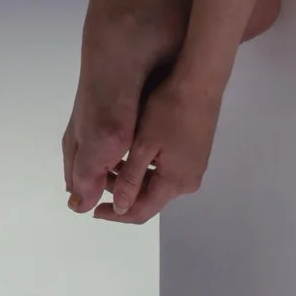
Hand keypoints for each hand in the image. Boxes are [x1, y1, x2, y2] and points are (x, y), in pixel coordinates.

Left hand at [92, 70, 223, 225]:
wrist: (200, 81)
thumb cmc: (169, 110)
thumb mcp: (144, 145)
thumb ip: (131, 179)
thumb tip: (120, 208)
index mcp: (175, 183)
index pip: (142, 211)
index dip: (117, 214)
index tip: (94, 210)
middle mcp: (187, 181)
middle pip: (150, 198)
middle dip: (123, 194)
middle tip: (99, 179)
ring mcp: (194, 167)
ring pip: (157, 183)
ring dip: (134, 179)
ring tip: (112, 164)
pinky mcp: (195, 153)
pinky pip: (167, 171)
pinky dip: (147, 168)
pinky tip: (133, 154)